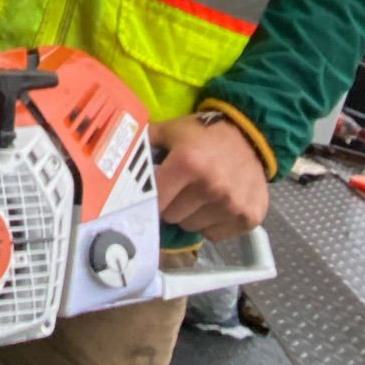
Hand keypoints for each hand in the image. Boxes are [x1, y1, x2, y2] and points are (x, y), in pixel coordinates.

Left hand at [150, 113, 268, 242]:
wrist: (252, 136)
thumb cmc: (205, 135)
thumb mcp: (172, 130)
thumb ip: (143, 142)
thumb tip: (111, 155)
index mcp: (187, 163)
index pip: (154, 199)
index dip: (150, 196)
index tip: (151, 193)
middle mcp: (211, 186)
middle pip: (171, 216)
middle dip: (171, 205)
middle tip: (180, 190)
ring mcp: (231, 205)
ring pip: (192, 227)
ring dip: (191, 215)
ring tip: (200, 195)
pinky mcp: (249, 218)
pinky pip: (214, 235)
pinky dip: (212, 223)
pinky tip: (217, 204)